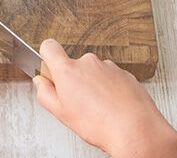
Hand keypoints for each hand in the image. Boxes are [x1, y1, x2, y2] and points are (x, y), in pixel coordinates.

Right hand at [33, 39, 176, 157]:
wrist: (136, 129)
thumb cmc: (99, 124)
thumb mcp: (61, 113)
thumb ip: (45, 93)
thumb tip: (41, 82)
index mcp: (68, 70)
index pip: (49, 46)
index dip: (46, 56)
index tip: (49, 69)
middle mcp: (88, 62)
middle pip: (73, 64)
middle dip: (73, 80)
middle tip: (76, 102)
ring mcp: (108, 67)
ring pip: (93, 73)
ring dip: (92, 85)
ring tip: (98, 109)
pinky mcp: (125, 74)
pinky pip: (110, 79)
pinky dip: (109, 90)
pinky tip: (111, 107)